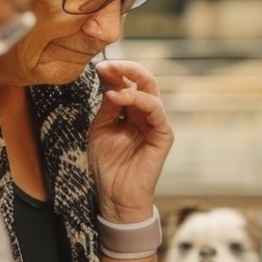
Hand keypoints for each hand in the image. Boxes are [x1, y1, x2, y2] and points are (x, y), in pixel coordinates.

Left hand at [90, 60, 172, 222]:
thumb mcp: (100, 129)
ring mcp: (156, 123)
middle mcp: (145, 113)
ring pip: (151, 91)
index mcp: (130, 110)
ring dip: (130, 82)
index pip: (127, 83)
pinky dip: (138, 100)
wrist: (116, 195)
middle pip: (143, 80)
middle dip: (126, 69)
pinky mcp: (163, 135)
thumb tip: (109, 81)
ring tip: (110, 83)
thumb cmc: (108, 165)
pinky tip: (118, 99)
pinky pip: (156, 110)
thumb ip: (107, 107)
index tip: (97, 67)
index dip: (115, 72)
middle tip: (107, 66)